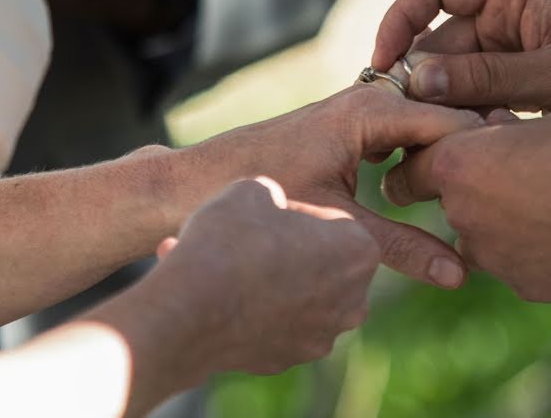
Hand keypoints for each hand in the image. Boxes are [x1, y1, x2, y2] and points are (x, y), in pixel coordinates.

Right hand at [147, 178, 379, 376]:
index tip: (267, 212)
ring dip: (266, 278)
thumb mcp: (253, 190)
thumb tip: (270, 203)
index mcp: (360, 252)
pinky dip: (250, 308)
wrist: (190, 309)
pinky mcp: (289, 359)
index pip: (334, 221)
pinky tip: (214, 291)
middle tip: (248, 235)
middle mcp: (353, 301)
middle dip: (288, 248)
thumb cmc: (232, 242)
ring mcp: (322, 335)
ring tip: (223, 259)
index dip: (297, 212)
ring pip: (295, 294)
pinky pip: (272, 323)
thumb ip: (274, 193)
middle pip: (320, 261)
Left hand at [169, 84, 483, 289]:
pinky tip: (440, 186)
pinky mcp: (352, 125)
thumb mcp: (340, 224)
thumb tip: (459, 272)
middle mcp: (369, 99)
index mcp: (370, 110)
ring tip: (486, 185)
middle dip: (474, 148)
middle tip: (514, 181)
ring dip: (449, 153)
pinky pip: (404, 133)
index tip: (523, 174)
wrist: (194, 184)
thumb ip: (402, 247)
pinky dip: (424, 155)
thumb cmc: (262, 194)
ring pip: (424, 125)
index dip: (487, 148)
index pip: (451, 120)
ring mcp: (360, 109)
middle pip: (442, 117)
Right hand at [372, 0, 550, 178]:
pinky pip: (477, 89)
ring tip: (427, 140)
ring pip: (456, 69)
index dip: (401, 18)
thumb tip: (413, 80)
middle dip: (419, 75)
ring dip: (441, 100)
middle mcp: (511, 8)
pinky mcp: (524, 76)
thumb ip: (484, 79)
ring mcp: (517, 43)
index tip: (383, 63)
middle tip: (399, 123)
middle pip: (440, 35)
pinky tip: (459, 142)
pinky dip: (466, 113)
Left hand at [381, 110, 550, 301]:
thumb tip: (493, 126)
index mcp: (459, 164)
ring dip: (498, 220)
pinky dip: (529, 249)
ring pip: (480, 234)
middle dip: (470, 187)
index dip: (422, 159)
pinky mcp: (521, 284)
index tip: (434, 155)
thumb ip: (509, 128)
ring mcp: (490, 254)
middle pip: (448, 199)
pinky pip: (514, 261)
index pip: (410, 165)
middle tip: (509, 171)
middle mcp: (461, 213)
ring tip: (546, 204)